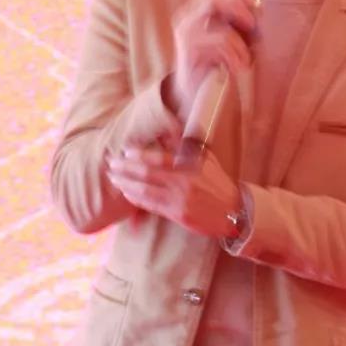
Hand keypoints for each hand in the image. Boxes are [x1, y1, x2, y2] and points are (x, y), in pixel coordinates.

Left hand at [107, 136, 243, 241]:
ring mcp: (180, 199)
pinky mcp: (178, 214)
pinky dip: (136, 198)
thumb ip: (186, 147)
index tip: (125, 151)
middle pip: (147, 173)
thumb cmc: (217, 183)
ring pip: (145, 190)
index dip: (139, 154)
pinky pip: (151, 205)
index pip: (160, 157)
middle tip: (111, 164)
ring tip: (113, 178)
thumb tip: (167, 131)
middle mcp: (184, 181)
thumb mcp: (206, 159)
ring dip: (126, 183)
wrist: (234, 210)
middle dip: (125, 168)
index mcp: (190, 165)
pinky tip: (126, 192)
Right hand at [168, 0, 258, 118]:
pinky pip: (219, 46)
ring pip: (222, 30)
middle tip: (253, 25)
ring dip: (239, 47)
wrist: (189, 97)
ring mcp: (186, 36)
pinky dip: (233, 57)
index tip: (255, 3)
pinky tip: (236, 68)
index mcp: (195, 16)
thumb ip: (233, 21)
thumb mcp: (225, 41)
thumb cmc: (210, 68)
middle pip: (216, 2)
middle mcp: (187, 21)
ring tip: (245, 62)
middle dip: (239, 12)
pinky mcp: (188, 51)